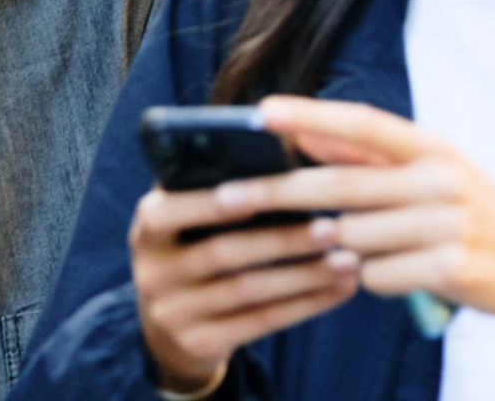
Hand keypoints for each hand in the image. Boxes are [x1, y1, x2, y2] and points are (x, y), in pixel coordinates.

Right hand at [130, 182, 358, 392]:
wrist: (168, 327)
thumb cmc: (191, 251)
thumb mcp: (183, 222)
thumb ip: (208, 190)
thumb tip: (272, 152)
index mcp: (147, 230)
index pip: (168, 212)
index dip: (210, 203)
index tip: (259, 192)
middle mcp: (152, 271)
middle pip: (221, 253)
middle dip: (280, 240)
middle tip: (331, 228)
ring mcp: (173, 312)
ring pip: (248, 291)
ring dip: (304, 275)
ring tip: (348, 260)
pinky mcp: (201, 343)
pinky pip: (262, 322)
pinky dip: (307, 304)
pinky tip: (340, 288)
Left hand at [238, 96, 494, 378]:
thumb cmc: (472, 218)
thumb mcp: (432, 175)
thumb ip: (369, 157)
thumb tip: (306, 137)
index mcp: (434, 149)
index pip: (364, 123)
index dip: (311, 116)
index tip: (260, 112)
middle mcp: (444, 180)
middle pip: (340, 185)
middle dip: (276, 191)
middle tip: (226, 197)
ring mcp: (449, 225)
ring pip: (351, 237)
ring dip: (341, 248)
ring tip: (369, 248)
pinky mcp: (451, 270)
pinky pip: (374, 275)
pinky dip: (371, 277)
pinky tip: (398, 273)